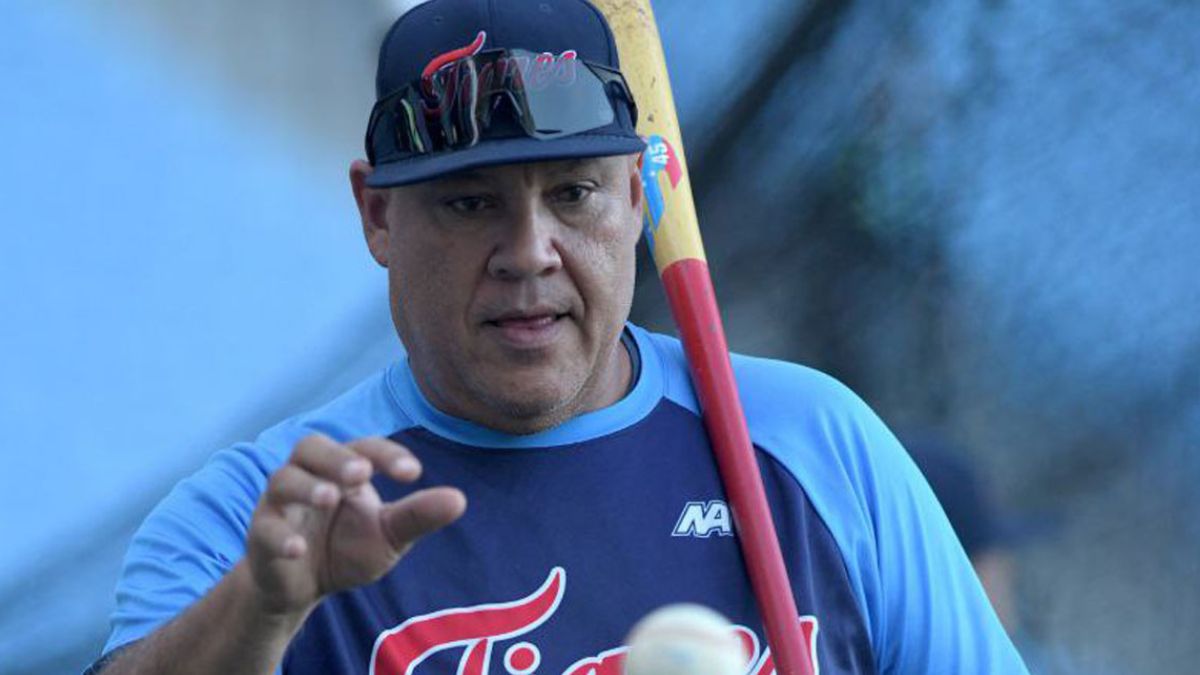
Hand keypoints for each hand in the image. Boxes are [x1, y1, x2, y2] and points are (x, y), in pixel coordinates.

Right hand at [244, 434, 465, 617]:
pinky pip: (264, 528)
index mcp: (342, 469)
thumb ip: (417, 516)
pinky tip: (298, 548)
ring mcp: (279, 504)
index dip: (386, 454)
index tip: (413, 472)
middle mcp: (307, 476)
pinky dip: (280, 535)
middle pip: (310, 447)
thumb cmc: (346, 548)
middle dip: (336, 458)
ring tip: (330, 497)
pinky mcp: (260, 535)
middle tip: (362, 473)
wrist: (302, 587)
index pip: (363, 447)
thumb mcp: (388, 535)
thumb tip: (461, 499)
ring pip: (281, 480)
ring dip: (306, 487)